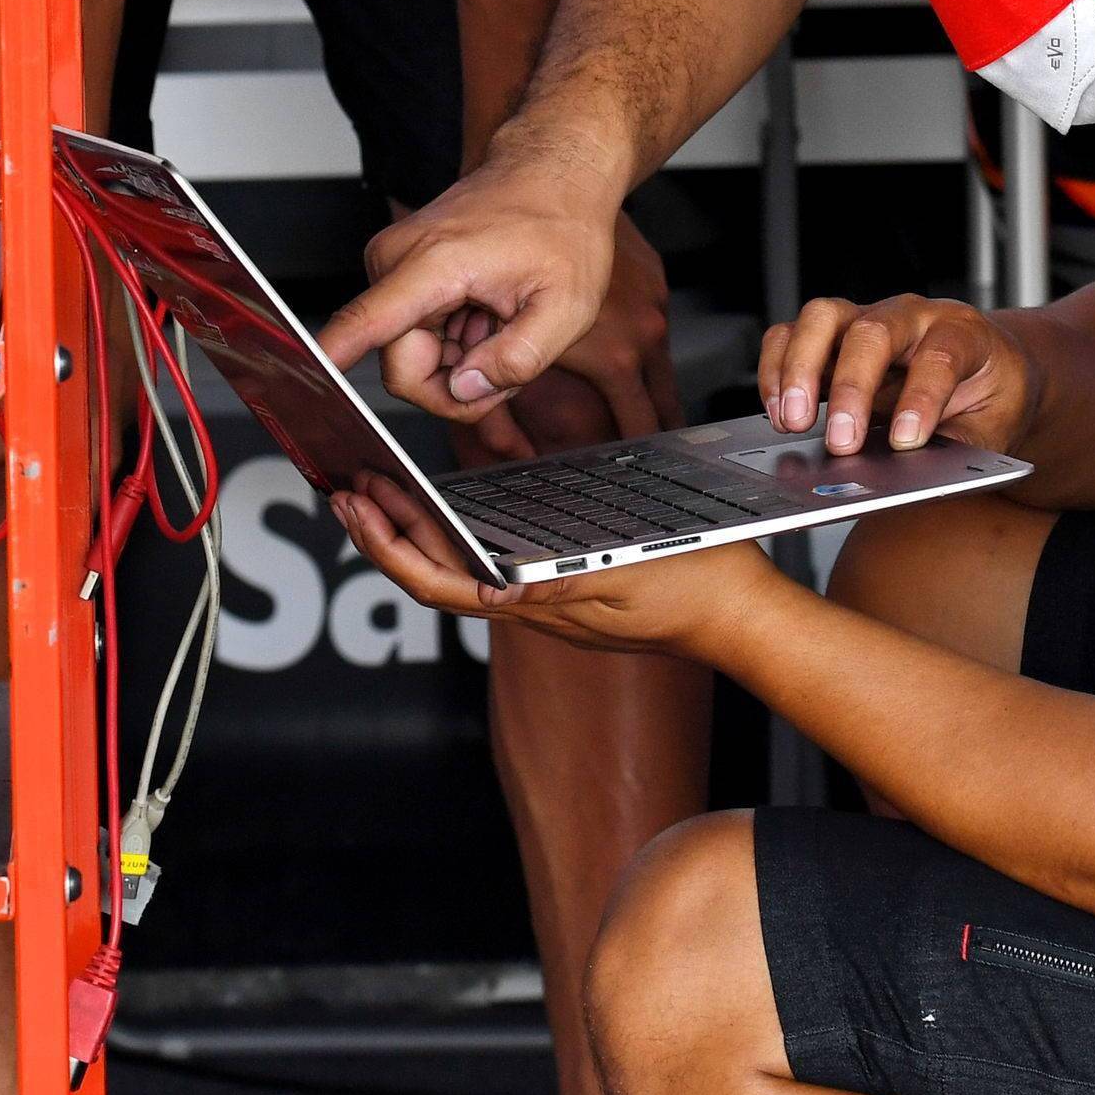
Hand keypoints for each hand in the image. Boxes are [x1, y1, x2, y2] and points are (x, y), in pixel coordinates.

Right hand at [322, 146, 622, 424]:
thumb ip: (517, 359)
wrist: (551, 173)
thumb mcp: (566, 307)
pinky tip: (486, 313)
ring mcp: (392, 265)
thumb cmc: (561, 228)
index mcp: (432, 265)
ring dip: (462, 360)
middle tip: (509, 357)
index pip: (360, 326)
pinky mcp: (397, 272)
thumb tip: (466, 390)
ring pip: (410, 357)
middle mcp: (396, 262)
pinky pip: (413, 336)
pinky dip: (455, 340)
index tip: (308, 393)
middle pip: (402, 369)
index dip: (330, 366)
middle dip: (459, 382)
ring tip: (502, 323)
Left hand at [329, 482, 774, 655]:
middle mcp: (531, 605)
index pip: (440, 584)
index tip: (359, 506)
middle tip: (348, 484)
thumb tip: (494, 597)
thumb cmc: (698, 588)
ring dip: (415, 527)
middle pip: (436, 573)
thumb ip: (560, 589)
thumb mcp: (628, 578)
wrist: (746, 611)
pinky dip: (459, 526)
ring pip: (459, 565)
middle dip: (385, 531)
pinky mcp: (563, 579)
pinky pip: (493, 555)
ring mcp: (545, 595)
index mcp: (538, 604)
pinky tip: (452, 501)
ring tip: (382, 486)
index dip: (391, 548)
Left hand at [457, 214, 679, 460]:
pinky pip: (649, 327)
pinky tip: (613, 347)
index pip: (641, 426)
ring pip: (657, 368)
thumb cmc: (522, 255)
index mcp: (615, 355)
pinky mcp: (654, 280)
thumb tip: (497, 441)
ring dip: (642, 389)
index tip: (630, 483)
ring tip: (628, 411)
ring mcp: (654, 304)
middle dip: (644, 431)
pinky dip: (636, 345)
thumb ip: (499, 391)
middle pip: (661, 406)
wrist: (555, 182)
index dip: (631, 458)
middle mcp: (644, 332)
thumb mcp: (505, 335)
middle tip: (639, 456)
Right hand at [760, 293, 1031, 455]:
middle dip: (851, 388)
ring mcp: (866, 320)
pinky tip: (778, 411)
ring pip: (822, 318)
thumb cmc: (991, 397)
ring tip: (792, 422)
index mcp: (963, 335)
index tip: (905, 441)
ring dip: (800, 369)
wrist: (989, 370)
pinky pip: (791, 334)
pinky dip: (776, 369)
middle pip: (873, 331)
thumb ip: (959, 448)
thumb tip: (913, 475)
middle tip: (841, 441)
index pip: (939, 357)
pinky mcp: (831, 338)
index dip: (920, 399)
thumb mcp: (994, 428)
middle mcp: (910, 318)